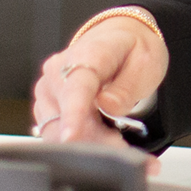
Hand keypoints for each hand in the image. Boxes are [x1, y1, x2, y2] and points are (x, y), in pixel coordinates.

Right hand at [30, 13, 167, 147]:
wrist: (117, 41)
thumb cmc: (130, 52)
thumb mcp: (145, 63)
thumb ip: (127, 87)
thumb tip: (108, 105)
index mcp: (86, 54)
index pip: (75, 87)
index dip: (72, 114)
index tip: (71, 136)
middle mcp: (58, 71)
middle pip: (64, 117)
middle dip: (93, 140)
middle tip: (123, 149)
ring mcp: (48, 89)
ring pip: (56, 131)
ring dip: (87, 143)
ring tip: (116, 140)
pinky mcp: (45, 106)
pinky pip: (55, 133)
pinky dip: (79, 142)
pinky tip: (101, 136)